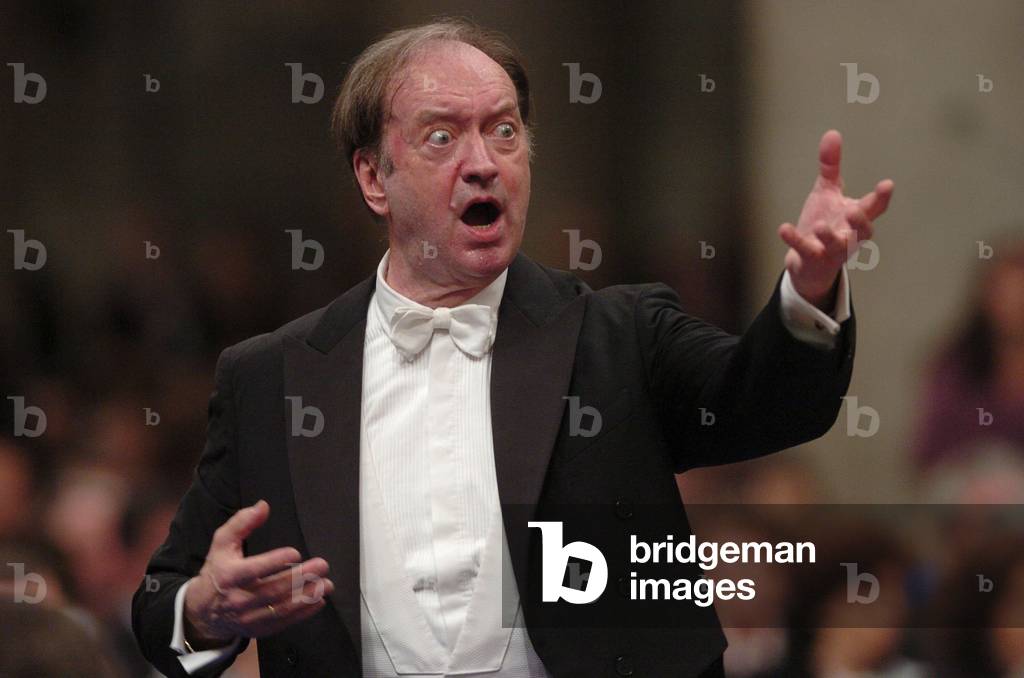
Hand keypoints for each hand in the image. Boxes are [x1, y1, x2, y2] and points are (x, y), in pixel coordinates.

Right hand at [184, 500, 332, 646]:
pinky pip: (283, 622)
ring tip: (326, 584)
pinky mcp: (258, 629)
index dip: (274, 562)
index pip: (253, 570)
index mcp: (229, 576)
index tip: (295, 553)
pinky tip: (319, 601)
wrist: (204, 610)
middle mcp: (239, 599)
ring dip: (307, 597)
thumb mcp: (222, 543)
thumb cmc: (218, 569)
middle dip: (300, 578)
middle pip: (273, 589)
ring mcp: (249, 617)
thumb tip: (263, 506)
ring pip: (281, 608)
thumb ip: (242, 523)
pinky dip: (303, 613)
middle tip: (322, 565)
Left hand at [778, 130, 893, 309]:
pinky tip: (784, 228)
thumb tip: (832, 133)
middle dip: (860, 222)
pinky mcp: (812, 258)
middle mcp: (849, 235)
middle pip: (863, 231)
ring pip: (837, 246)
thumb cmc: (824, 223)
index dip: (882, 197)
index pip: (874, 207)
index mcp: (856, 216)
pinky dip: (795, 240)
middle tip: (854, 211)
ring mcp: (831, 249)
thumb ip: (831, 166)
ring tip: (819, 226)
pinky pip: (805, 250)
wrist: (807, 260)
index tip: (887, 184)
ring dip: (829, 236)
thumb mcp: (826, 192)